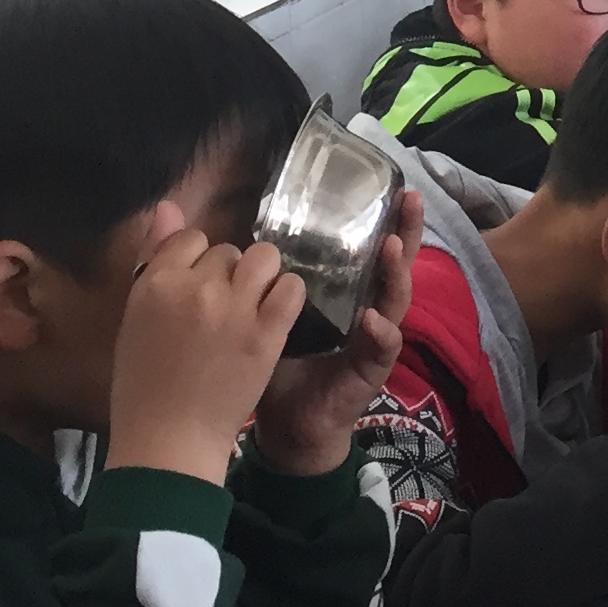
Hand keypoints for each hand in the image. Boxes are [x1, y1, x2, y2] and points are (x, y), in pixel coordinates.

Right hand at [106, 206, 302, 485]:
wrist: (169, 441)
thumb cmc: (144, 386)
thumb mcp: (134, 320)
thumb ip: (154, 260)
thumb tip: (167, 206)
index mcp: (155, 283)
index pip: (189, 239)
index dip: (197, 262)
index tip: (198, 290)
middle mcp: (195, 288)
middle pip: (228, 252)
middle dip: (229, 274)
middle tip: (224, 310)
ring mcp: (233, 310)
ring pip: (264, 259)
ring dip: (262, 277)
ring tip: (254, 306)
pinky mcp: (266, 333)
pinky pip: (291, 289)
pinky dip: (288, 297)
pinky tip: (276, 315)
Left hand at [252, 187, 427, 477]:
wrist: (287, 424)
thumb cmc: (276, 363)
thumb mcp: (262, 311)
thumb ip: (241, 273)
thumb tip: (198, 224)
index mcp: (343, 288)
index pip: (367, 243)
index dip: (381, 214)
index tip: (387, 182)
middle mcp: (366, 304)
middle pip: (394, 261)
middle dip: (406, 229)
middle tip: (410, 199)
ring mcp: (374, 337)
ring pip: (396, 299)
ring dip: (396, 272)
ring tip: (392, 247)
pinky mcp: (371, 369)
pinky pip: (382, 348)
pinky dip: (381, 332)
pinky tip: (373, 319)